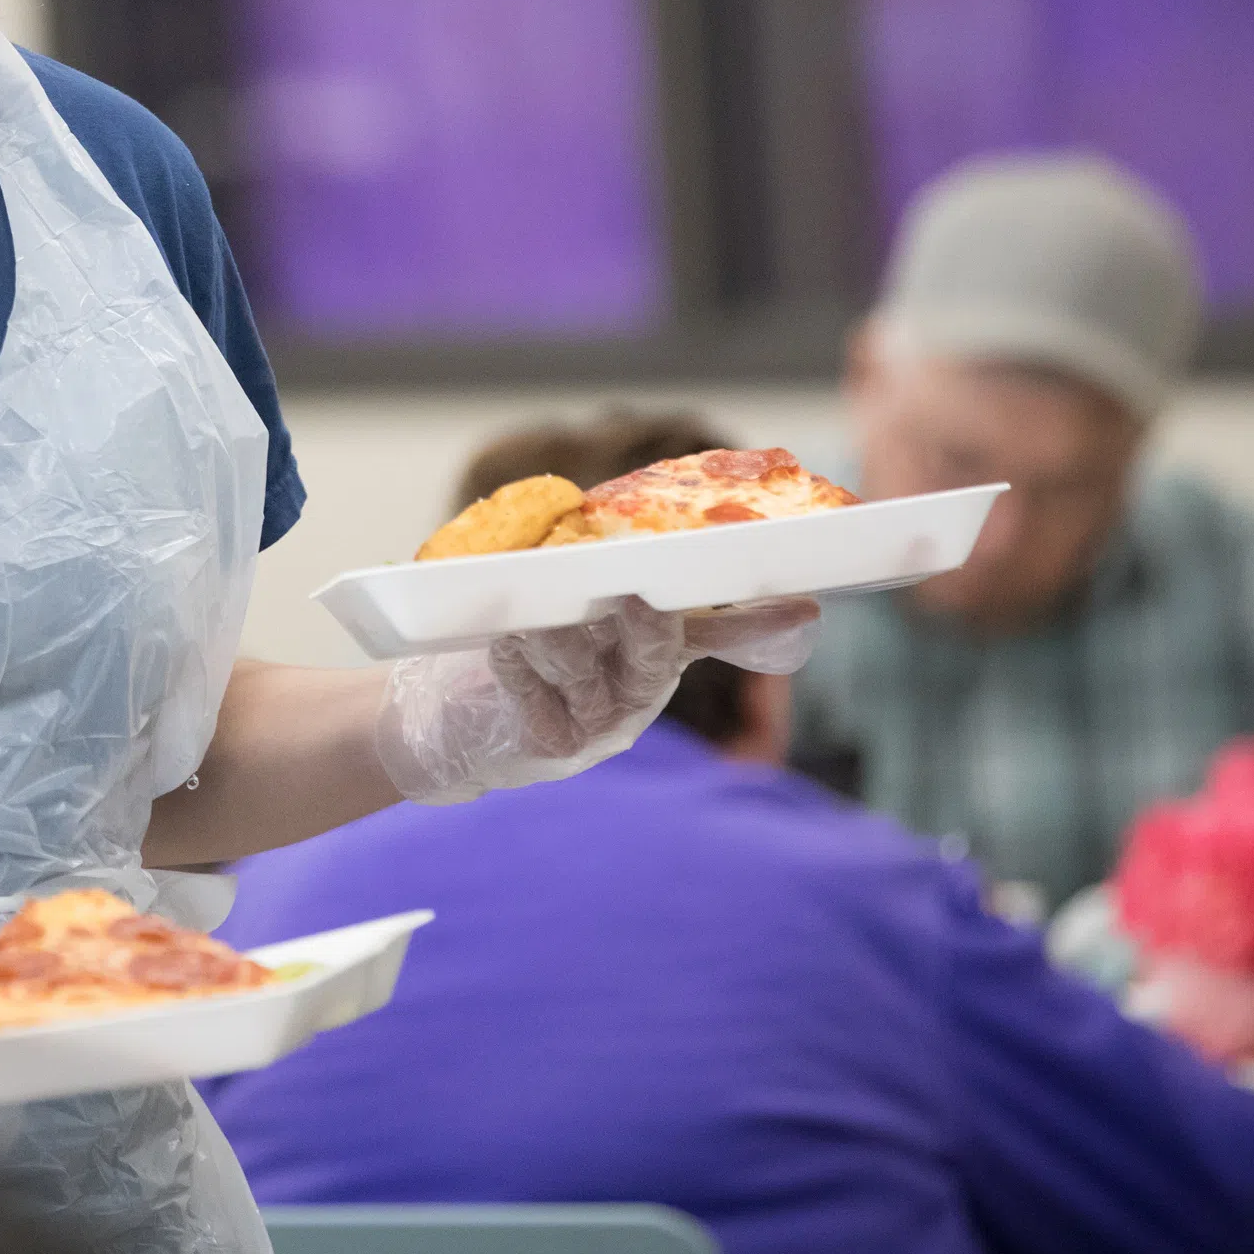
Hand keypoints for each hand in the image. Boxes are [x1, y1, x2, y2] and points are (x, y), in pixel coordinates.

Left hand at [372, 595, 821, 804]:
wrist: (450, 712)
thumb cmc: (515, 637)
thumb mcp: (559, 597)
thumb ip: (593, 561)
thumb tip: (604, 508)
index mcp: (652, 649)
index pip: (717, 631)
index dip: (760, 622)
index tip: (803, 606)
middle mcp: (636, 689)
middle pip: (658, 656)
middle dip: (649, 629)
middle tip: (635, 599)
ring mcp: (599, 722)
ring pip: (590, 670)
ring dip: (558, 637)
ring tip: (528, 615)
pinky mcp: (555, 745)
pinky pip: (544, 701)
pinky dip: (520, 668)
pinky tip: (502, 644)